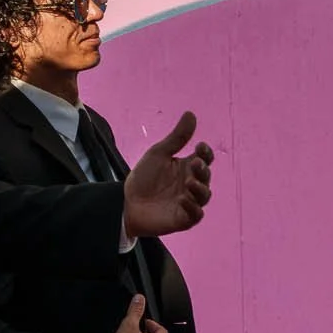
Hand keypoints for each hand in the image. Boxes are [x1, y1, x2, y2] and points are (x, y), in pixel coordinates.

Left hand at [123, 110, 213, 238]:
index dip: (205, 153)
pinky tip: (182, 199)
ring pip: (205, 196)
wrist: (126, 202)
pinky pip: (196, 214)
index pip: (204, 158)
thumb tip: (191, 113)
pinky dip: (192, 207)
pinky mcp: (184, 219)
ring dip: (200, 189)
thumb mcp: (159, 153)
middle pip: (206, 176)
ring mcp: (189, 202)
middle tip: (194, 163)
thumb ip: (177, 137)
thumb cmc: (144, 177)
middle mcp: (192, 184)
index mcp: (188, 167)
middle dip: (203, 170)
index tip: (199, 146)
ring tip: (189, 183)